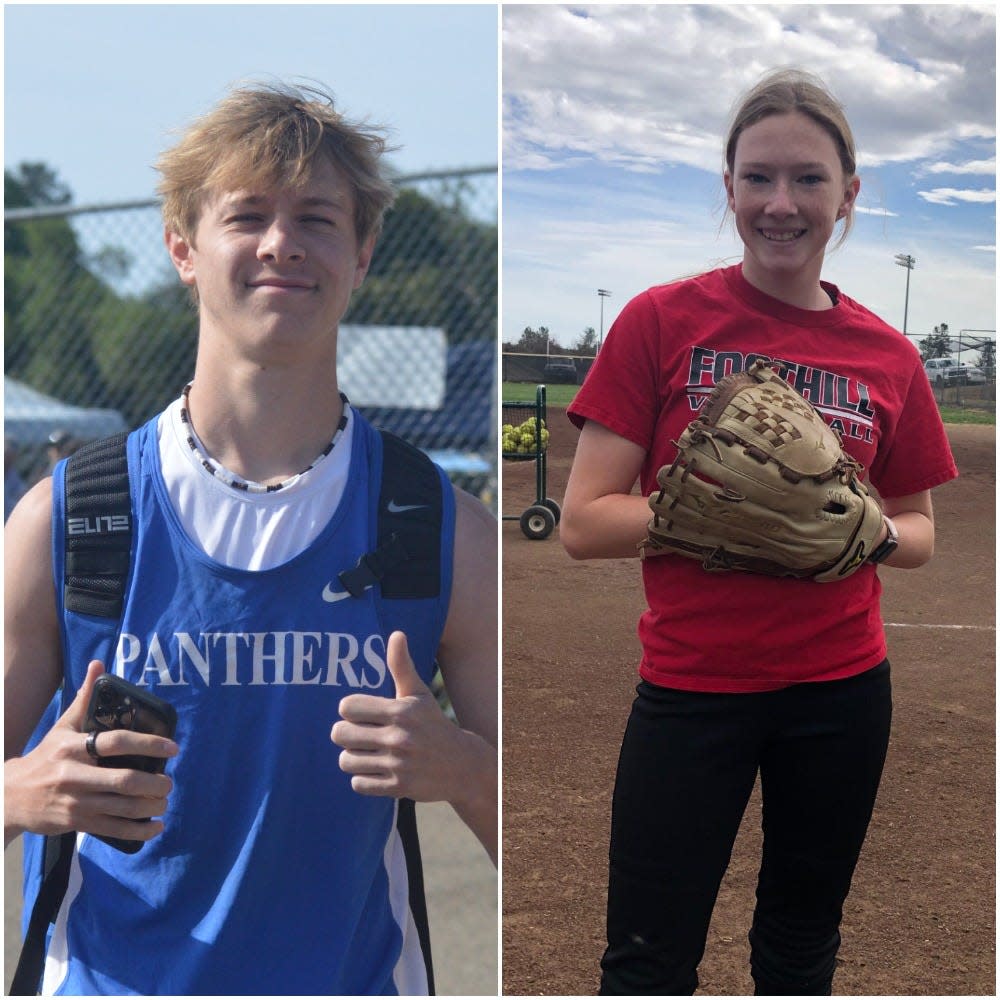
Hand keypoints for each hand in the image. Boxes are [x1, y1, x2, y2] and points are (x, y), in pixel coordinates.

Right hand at [4, 661, 177, 844]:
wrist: (11, 796)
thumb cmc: (46, 757)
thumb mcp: (62, 727)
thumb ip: (83, 699)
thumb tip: (99, 665)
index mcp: (73, 747)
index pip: (116, 742)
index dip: (148, 743)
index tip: (172, 747)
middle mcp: (73, 775)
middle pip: (123, 780)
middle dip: (154, 783)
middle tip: (169, 781)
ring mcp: (74, 802)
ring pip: (121, 807)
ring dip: (150, 806)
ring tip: (165, 800)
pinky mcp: (75, 823)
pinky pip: (112, 829)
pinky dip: (138, 831)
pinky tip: (155, 827)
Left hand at [332, 632, 481, 802]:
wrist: (462, 764)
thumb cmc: (433, 723)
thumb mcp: (419, 694)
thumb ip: (402, 665)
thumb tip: (397, 634)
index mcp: (401, 710)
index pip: (347, 707)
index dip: (350, 710)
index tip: (361, 713)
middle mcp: (399, 737)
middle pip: (340, 734)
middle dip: (345, 733)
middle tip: (357, 734)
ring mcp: (398, 764)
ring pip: (346, 760)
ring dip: (352, 757)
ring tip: (366, 752)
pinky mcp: (397, 787)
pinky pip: (358, 783)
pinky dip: (362, 778)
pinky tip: (375, 770)